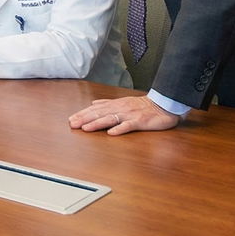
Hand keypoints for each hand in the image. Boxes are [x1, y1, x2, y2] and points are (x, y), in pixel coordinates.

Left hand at [67, 96, 181, 134]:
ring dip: (97, 123)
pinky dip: (120, 129)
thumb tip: (93, 103)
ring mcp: (130, 115)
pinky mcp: (140, 121)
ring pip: (111, 118)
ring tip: (86, 128)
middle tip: (73, 125)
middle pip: (100, 113)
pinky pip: (129, 125)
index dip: (83, 114)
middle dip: (85, 119)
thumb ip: (108, 103)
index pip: (95, 109)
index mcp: (116, 104)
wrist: (163, 104)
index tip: (71, 119)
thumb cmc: (143, 105)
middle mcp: (120, 108)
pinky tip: (111, 133)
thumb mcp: (123, 102)